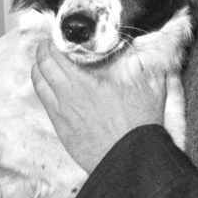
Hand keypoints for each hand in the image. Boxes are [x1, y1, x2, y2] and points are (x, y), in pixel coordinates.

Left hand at [32, 40, 167, 172]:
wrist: (130, 161)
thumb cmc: (140, 125)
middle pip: (43, 66)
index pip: (57, 55)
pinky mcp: (61, 129)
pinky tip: (50, 86)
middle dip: (43, 51)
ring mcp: (61, 114)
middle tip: (48, 44)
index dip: (53, 42)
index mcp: (86, 83)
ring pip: (39, 84)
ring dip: (39, 69)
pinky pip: (44, 102)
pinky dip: (43, 88)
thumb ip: (150, 66)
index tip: (58, 37)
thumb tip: (159, 51)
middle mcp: (68, 96)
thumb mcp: (151, 89)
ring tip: (44, 62)